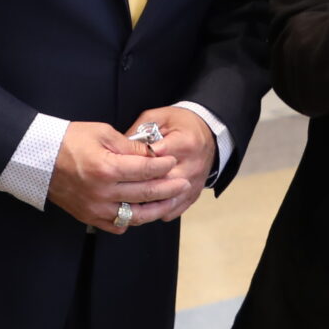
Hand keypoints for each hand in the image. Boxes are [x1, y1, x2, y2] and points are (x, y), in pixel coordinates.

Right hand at [49, 121, 188, 231]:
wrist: (38, 158)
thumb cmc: (68, 140)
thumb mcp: (102, 133)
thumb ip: (129, 147)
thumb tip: (151, 154)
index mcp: (106, 168)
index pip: (145, 170)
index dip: (163, 166)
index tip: (173, 162)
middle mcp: (102, 192)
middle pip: (145, 194)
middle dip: (168, 188)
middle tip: (183, 183)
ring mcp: (95, 208)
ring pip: (136, 216)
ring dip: (157, 209)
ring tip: (170, 201)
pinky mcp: (88, 216)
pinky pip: (117, 225)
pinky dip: (131, 220)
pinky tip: (141, 211)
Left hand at [124, 106, 216, 224]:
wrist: (209, 133)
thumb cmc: (181, 124)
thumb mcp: (159, 117)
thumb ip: (139, 131)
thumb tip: (119, 149)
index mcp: (185, 143)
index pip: (157, 159)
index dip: (137, 163)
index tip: (122, 166)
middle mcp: (192, 165)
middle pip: (162, 183)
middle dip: (139, 186)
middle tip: (119, 188)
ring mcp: (194, 182)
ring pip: (168, 201)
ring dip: (148, 204)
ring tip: (127, 203)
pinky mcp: (194, 194)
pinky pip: (175, 209)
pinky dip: (158, 211)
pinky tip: (143, 209)